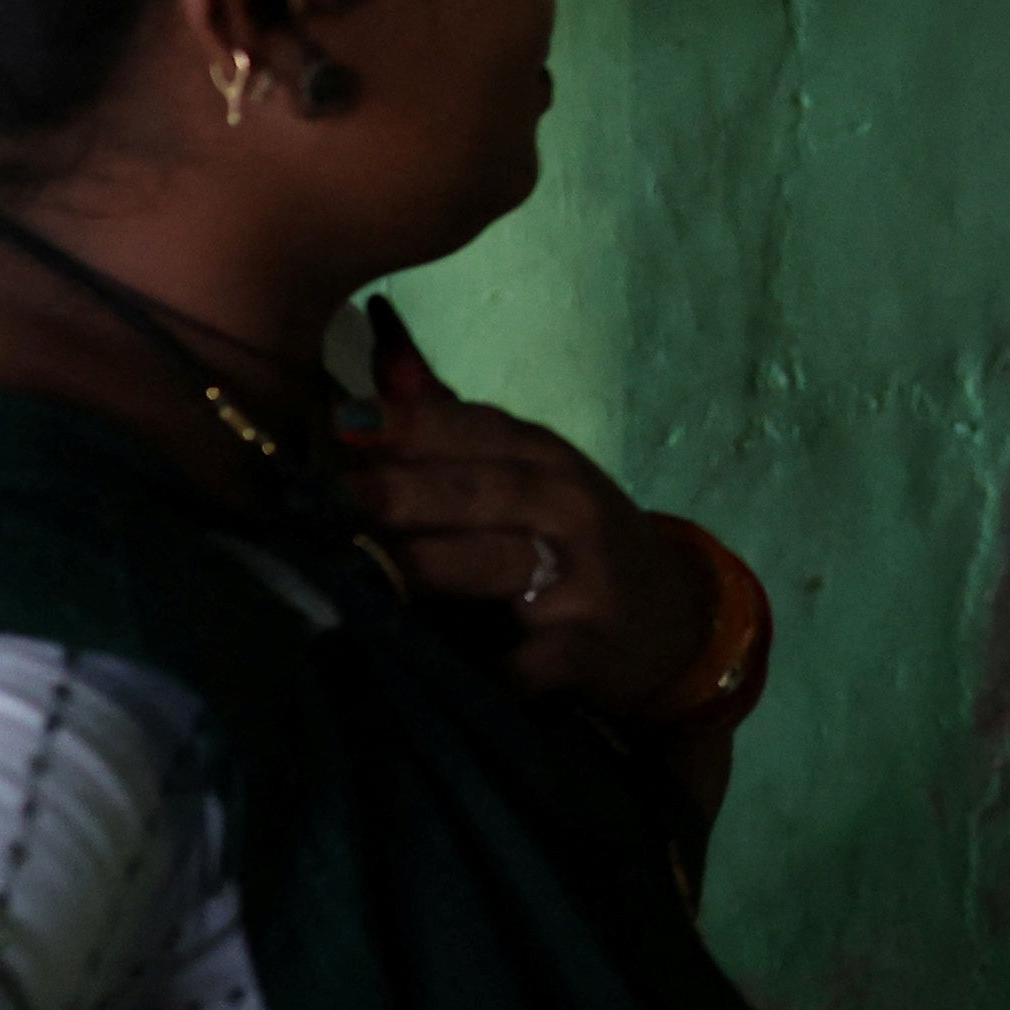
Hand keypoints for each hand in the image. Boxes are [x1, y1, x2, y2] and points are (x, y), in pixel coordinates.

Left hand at [340, 361, 715, 717]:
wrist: (670, 618)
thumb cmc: (570, 539)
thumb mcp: (525, 470)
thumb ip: (449, 420)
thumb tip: (379, 344)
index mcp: (544, 457)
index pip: (479, 428)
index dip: (414, 424)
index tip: (345, 421)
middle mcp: (568, 507)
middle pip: (486, 490)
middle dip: (411, 491)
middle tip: (339, 497)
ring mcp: (583, 579)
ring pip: (504, 562)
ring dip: (436, 565)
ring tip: (371, 569)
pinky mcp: (588, 648)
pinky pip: (534, 658)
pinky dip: (494, 665)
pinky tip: (441, 665)